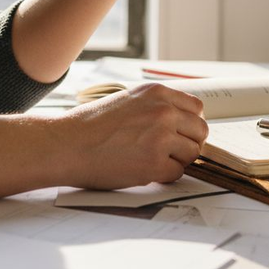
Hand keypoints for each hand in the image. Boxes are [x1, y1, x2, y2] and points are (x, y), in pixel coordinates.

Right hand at [57, 83, 208, 189]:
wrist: (67, 144)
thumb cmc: (91, 125)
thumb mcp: (128, 100)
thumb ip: (155, 106)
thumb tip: (181, 121)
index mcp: (157, 93)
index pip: (197, 108)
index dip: (189, 123)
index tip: (180, 133)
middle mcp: (163, 112)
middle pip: (201, 131)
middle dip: (188, 142)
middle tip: (169, 151)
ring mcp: (161, 138)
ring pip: (193, 153)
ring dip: (177, 160)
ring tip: (151, 159)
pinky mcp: (155, 164)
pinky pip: (177, 173)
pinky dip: (163, 176)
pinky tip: (143, 169)